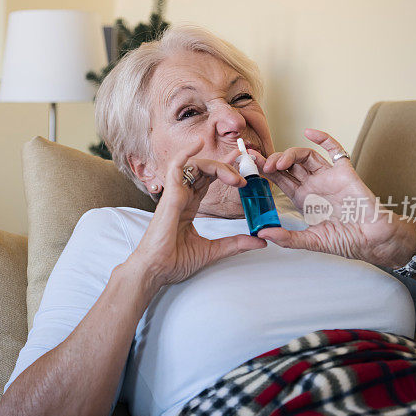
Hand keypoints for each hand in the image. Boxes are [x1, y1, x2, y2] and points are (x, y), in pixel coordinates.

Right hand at [129, 139, 266, 289]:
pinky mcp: (169, 196)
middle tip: (247, 170)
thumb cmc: (174, 261)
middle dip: (226, 165)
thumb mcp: (212, 250)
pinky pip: (175, 167)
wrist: (156, 271)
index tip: (243, 165)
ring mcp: (174, 195)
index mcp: (188, 206)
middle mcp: (181, 197)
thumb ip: (235, 243)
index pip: (208, 180)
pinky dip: (185, 153)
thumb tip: (260, 241)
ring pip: (195, 166)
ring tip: (236, 176)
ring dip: (217, 166)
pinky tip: (198, 143)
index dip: (225, 170)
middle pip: (204, 170)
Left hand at [248, 128, 415, 268]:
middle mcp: (313, 184)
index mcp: (302, 199)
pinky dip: (323, 138)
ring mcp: (328, 176)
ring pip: (305, 156)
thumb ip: (288, 238)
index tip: (249, 166)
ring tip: (278, 163)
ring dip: (289, 154)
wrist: (373, 239)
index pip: (279, 179)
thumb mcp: (311, 241)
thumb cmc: (346, 240)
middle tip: (258, 161)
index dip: (264, 171)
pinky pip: (335, 149)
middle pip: (288, 165)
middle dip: (272, 160)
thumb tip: (262, 233)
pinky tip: (310, 132)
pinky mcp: (345, 171)